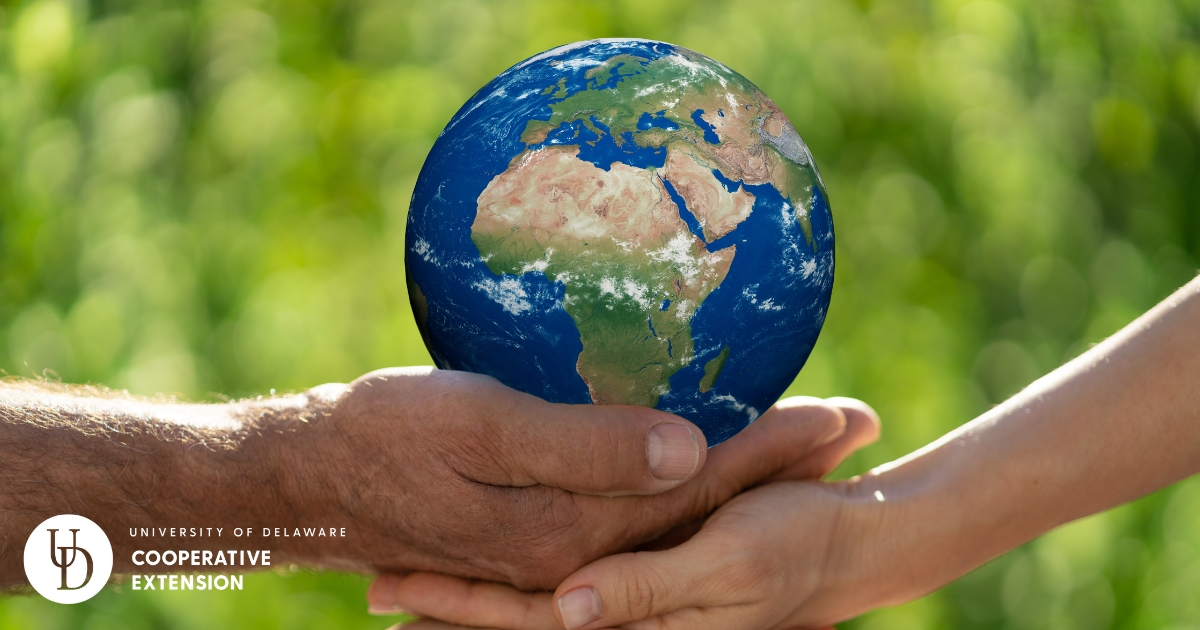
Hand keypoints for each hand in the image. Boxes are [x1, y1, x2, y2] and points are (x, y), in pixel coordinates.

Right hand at [363, 397, 880, 626]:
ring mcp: (560, 555)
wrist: (312, 481)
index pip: (701, 486)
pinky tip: (707, 470)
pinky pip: (635, 522)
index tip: (844, 415)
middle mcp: (578, 555)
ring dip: (748, 482)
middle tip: (856, 426)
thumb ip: (588, 446)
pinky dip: (686, 495)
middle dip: (783, 466)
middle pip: (706, 508)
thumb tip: (690, 449)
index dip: (774, 447)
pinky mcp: (539, 541)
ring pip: (677, 518)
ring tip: (812, 448)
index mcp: (573, 530)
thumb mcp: (482, 426)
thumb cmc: (387, 434)